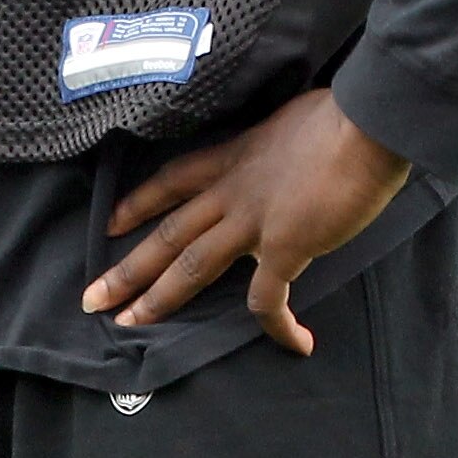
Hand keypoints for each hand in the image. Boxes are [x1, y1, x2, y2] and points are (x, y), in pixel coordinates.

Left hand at [82, 89, 409, 354]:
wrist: (366, 124)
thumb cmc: (345, 113)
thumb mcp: (294, 120)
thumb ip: (282, 145)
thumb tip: (298, 148)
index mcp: (236, 156)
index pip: (174, 179)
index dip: (139, 203)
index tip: (110, 223)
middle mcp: (234, 189)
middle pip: (168, 233)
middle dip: (126, 269)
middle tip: (91, 298)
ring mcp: (254, 220)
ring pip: (191, 266)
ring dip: (157, 299)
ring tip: (127, 327)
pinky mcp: (284, 247)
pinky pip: (269, 300)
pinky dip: (280, 326)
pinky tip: (295, 344)